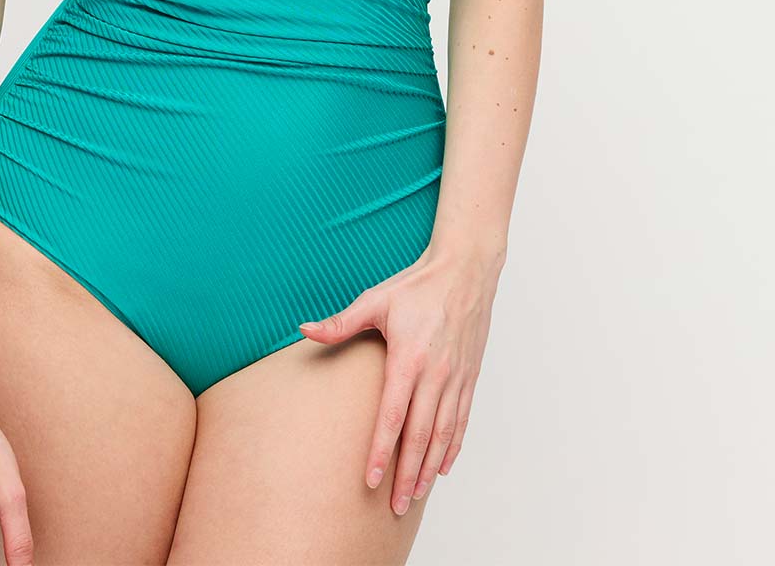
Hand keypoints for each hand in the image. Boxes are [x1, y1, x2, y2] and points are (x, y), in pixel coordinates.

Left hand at [298, 241, 501, 515]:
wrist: (465, 270)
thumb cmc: (417, 285)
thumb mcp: (375, 300)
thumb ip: (341, 323)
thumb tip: (304, 330)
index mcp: (409, 358)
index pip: (393, 415)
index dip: (381, 450)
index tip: (371, 479)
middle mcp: (435, 374)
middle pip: (419, 435)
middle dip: (406, 474)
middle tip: (394, 504)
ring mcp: (456, 377)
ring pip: (442, 434)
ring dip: (429, 469)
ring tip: (415, 495)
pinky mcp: (469, 376)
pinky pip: (461, 420)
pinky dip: (452, 447)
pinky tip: (442, 466)